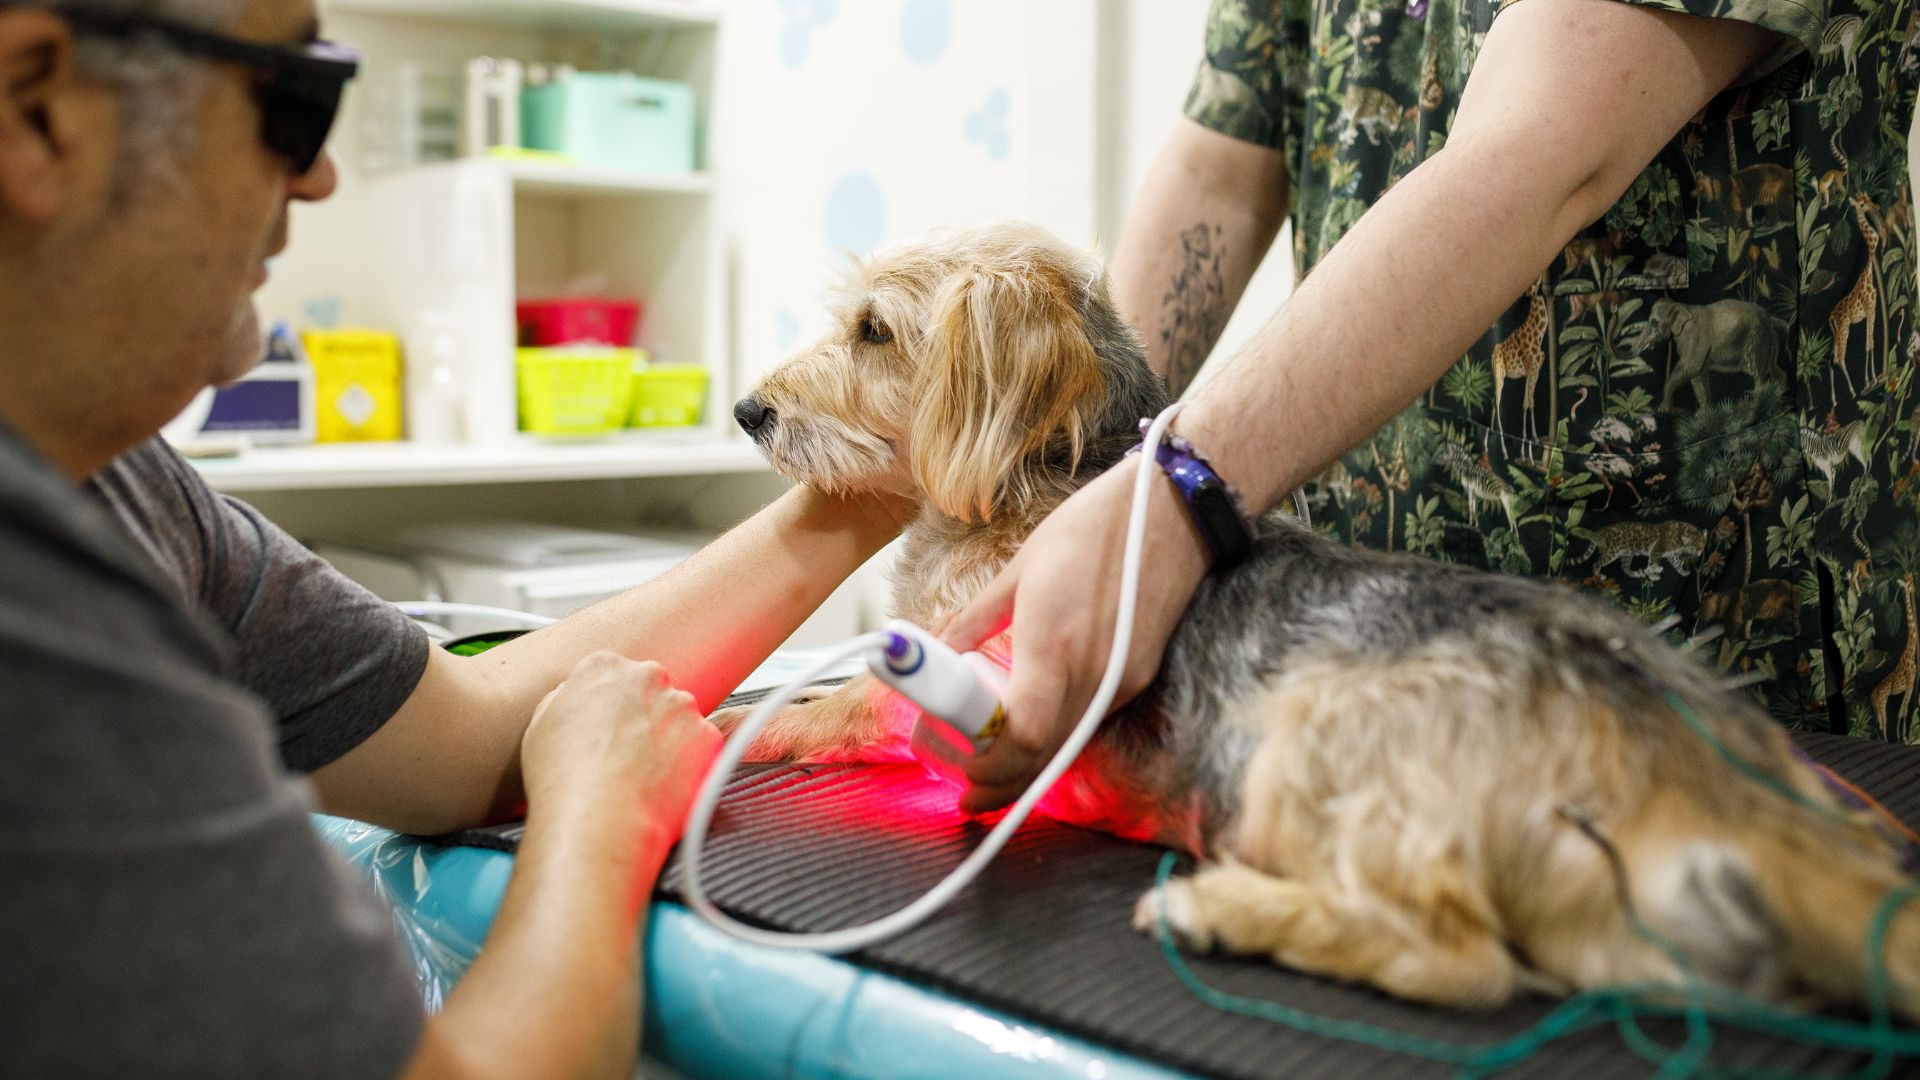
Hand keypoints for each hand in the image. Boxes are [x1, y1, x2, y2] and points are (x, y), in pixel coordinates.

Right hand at [520, 653, 721, 836]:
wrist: (598, 822)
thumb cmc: (563, 780)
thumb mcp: (542, 725)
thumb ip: (568, 699)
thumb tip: (581, 700)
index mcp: (603, 667)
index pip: (613, 675)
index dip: (610, 707)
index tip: (608, 730)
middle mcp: (647, 676)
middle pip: (650, 692)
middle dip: (644, 718)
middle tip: (626, 755)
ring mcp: (681, 705)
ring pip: (678, 719)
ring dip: (668, 741)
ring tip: (643, 777)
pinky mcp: (707, 735)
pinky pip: (701, 747)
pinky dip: (689, 765)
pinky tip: (662, 786)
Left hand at [941, 462, 1210, 812]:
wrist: (1174, 512)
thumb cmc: (1094, 527)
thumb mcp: (1020, 568)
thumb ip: (975, 619)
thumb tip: (937, 649)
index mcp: (1054, 643)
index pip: (1024, 735)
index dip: (989, 765)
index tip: (959, 767)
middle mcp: (1093, 673)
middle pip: (1045, 758)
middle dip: (1001, 783)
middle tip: (966, 793)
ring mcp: (1121, 680)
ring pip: (1069, 747)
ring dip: (1029, 769)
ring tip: (989, 770)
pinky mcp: (1138, 676)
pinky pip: (1089, 723)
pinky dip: (1057, 741)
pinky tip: (1033, 734)